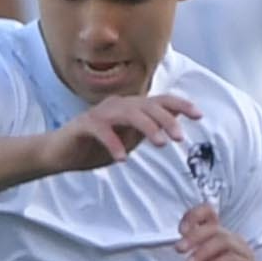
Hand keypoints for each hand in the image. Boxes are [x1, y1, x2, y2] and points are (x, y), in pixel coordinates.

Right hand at [44, 93, 199, 173]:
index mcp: (131, 108)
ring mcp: (100, 113)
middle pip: (147, 105)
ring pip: (128, 113)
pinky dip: (113, 143)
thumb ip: (148, 131)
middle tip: (180, 138)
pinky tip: (122, 159)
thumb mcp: (129, 139)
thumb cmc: (97, 146)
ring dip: (147, 128)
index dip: (180, 105)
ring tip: (161, 145)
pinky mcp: (84, 125)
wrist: (62, 154)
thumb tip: (173, 125)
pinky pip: (102, 131)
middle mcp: (117, 105)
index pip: (159, 101)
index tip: (199, 115)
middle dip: (167, 120)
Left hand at [178, 205, 261, 260]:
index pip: (210, 216)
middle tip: (179, 249)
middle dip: (194, 236)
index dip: (194, 216)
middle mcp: (233, 247)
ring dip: (203, 250)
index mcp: (218, 245)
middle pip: (215, 228)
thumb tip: (185, 242)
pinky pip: (234, 259)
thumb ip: (191, 259)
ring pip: (225, 240)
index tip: (180, 230)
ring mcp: (244, 258)